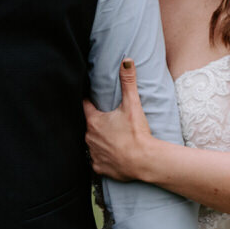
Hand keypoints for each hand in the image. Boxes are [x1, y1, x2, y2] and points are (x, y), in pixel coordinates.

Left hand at [84, 58, 156, 181]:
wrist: (144, 161)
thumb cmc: (137, 133)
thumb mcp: (132, 104)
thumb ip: (128, 82)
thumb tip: (126, 60)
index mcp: (93, 121)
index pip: (85, 106)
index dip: (90, 101)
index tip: (93, 99)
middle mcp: (89, 138)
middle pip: (89, 126)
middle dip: (97, 122)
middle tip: (110, 121)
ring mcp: (93, 154)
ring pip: (93, 143)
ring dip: (100, 140)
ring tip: (113, 138)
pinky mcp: (99, 168)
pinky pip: (98, 160)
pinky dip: (104, 157)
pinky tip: (113, 154)